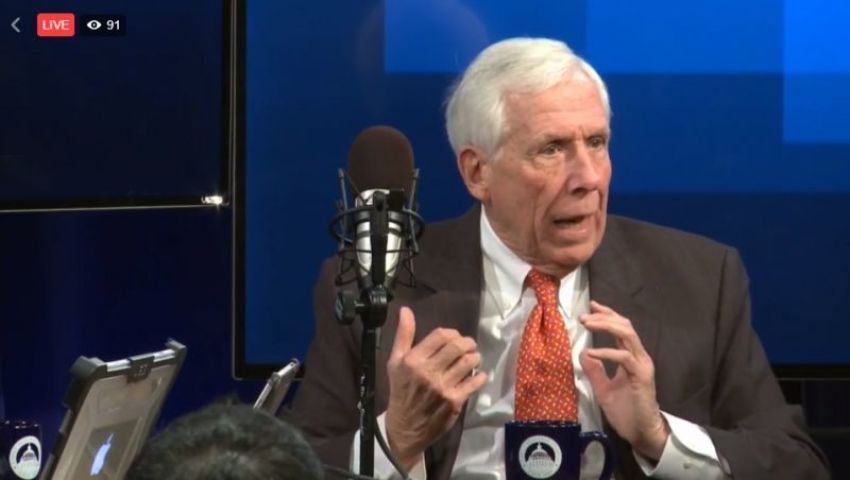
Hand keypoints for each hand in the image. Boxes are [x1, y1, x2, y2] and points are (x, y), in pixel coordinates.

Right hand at [385, 307, 487, 468]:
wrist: (405, 427)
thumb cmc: (400, 391)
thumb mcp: (395, 362)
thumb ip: (403, 335)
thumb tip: (405, 310)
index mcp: (413, 360)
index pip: (441, 335)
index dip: (452, 333)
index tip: (454, 338)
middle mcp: (428, 372)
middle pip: (457, 346)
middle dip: (467, 342)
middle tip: (468, 346)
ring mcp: (443, 387)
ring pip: (468, 362)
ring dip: (475, 357)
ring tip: (473, 359)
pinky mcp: (455, 402)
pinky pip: (474, 383)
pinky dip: (480, 377)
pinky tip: (478, 376)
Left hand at [579, 300, 669, 460]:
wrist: (641, 432)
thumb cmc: (625, 411)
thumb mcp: (603, 388)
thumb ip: (594, 371)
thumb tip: (583, 353)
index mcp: (631, 357)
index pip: (621, 328)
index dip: (607, 315)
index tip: (591, 306)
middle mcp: (639, 357)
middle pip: (625, 326)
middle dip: (604, 317)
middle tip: (584, 316)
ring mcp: (642, 365)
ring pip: (627, 335)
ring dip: (606, 326)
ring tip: (587, 324)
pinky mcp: (642, 376)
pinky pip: (624, 358)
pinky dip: (606, 352)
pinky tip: (592, 352)